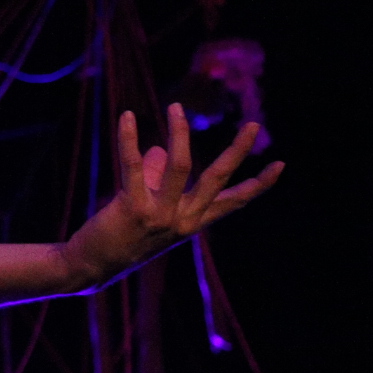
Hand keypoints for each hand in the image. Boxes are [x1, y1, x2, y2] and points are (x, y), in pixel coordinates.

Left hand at [67, 104, 283, 286]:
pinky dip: (129, 138)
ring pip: (179, 166)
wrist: (92, 265)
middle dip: (237, 152)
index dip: (258, 184)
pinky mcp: (133, 207)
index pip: (233, 202)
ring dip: (179, 133)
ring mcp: (159, 215)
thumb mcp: (149, 210)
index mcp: (192, 223)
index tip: (280, 165)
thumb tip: (161, 147)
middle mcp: (182, 220)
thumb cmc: (122, 236)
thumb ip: (158, 179)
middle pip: (216, 180)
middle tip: (253, 125)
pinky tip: (126, 117)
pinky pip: (133, 165)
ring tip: (176, 107)